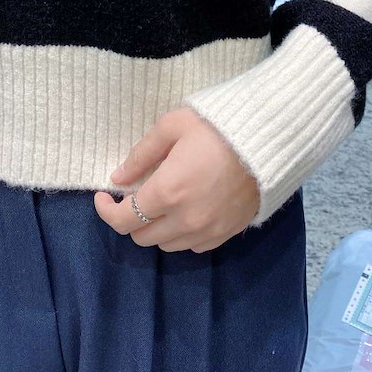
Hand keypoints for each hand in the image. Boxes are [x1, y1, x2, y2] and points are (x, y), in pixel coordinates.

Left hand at [93, 107, 260, 252]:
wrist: (268, 139)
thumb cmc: (216, 126)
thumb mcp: (171, 127)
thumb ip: (140, 155)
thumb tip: (117, 178)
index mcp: (167, 192)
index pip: (123, 220)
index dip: (106, 211)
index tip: (103, 196)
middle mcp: (185, 219)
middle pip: (142, 237)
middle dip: (130, 218)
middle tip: (135, 194)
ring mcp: (208, 231)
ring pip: (166, 245)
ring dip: (156, 227)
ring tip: (161, 200)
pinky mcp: (226, 234)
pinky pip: (193, 246)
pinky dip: (181, 233)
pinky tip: (185, 209)